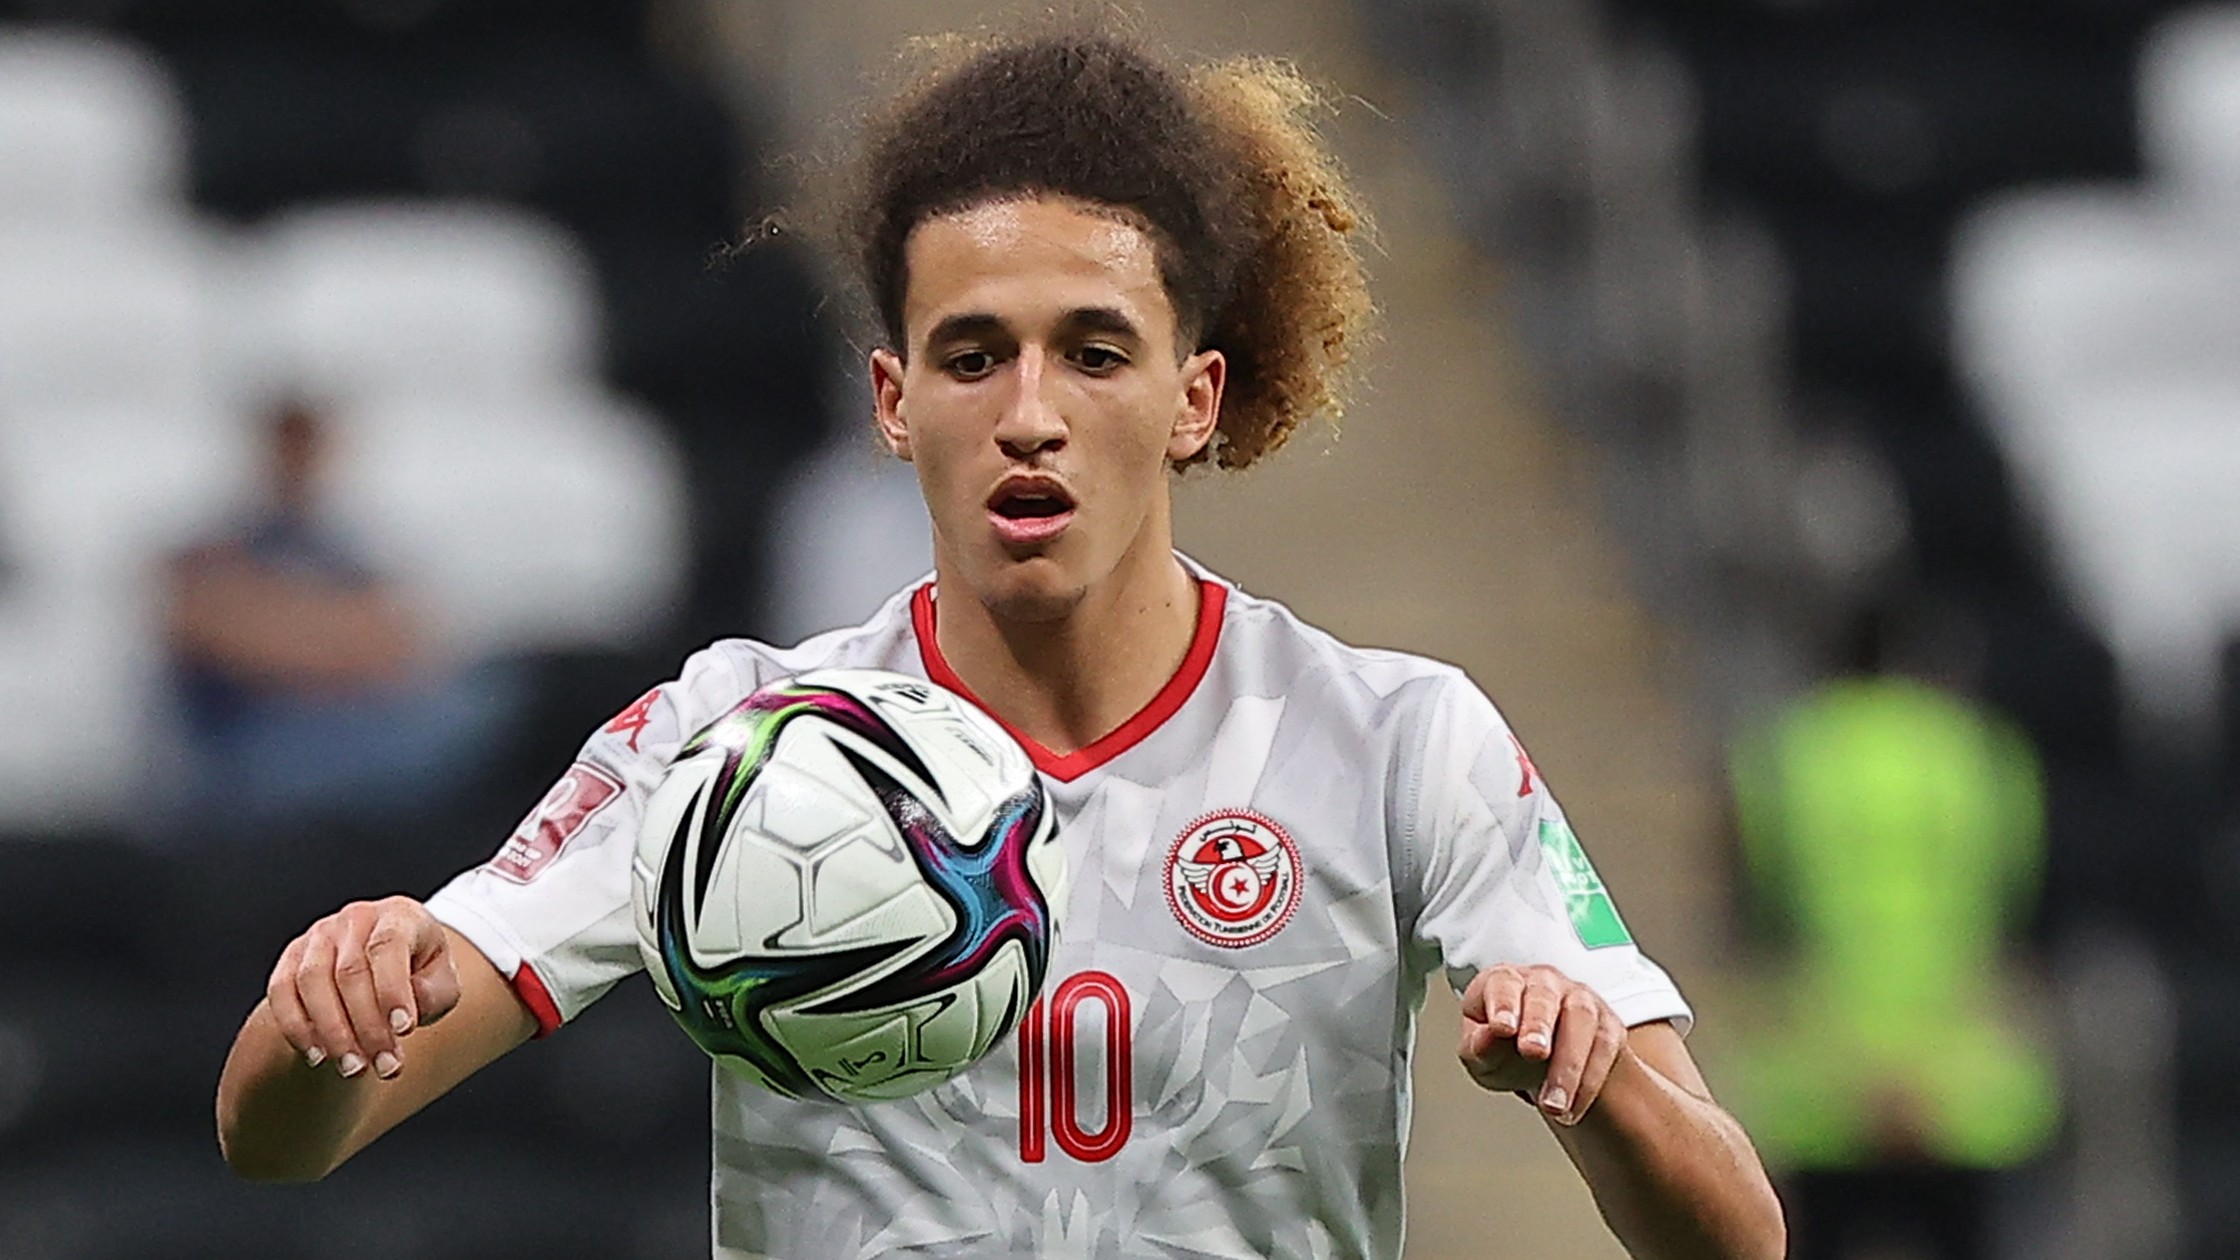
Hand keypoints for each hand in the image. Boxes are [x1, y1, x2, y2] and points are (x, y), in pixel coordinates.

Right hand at [266, 897, 461, 1081]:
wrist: (388, 965)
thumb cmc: (420, 974)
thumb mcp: (443, 982)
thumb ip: (434, 994)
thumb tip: (407, 1010)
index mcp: (398, 915)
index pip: (389, 945)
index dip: (393, 990)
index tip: (404, 1030)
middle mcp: (355, 919)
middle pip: (350, 971)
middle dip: (367, 1026)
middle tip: (384, 1066)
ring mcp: (319, 936)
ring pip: (312, 982)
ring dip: (332, 1032)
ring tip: (353, 1068)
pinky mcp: (292, 958)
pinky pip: (282, 991)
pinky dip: (296, 1026)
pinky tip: (318, 1056)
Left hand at [1458, 963, 1627, 1126]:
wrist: (1541, 1058)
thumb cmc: (1503, 1046)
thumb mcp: (1479, 1052)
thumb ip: (1478, 1046)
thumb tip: (1485, 1040)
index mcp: (1505, 981)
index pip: (1503, 984)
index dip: (1503, 1004)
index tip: (1502, 1028)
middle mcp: (1544, 983)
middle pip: (1544, 997)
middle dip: (1539, 1025)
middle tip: (1533, 1053)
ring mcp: (1580, 1000)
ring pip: (1581, 1020)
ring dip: (1569, 1064)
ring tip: (1554, 1104)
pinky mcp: (1607, 1026)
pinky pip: (1604, 1048)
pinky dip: (1588, 1083)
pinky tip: (1572, 1109)